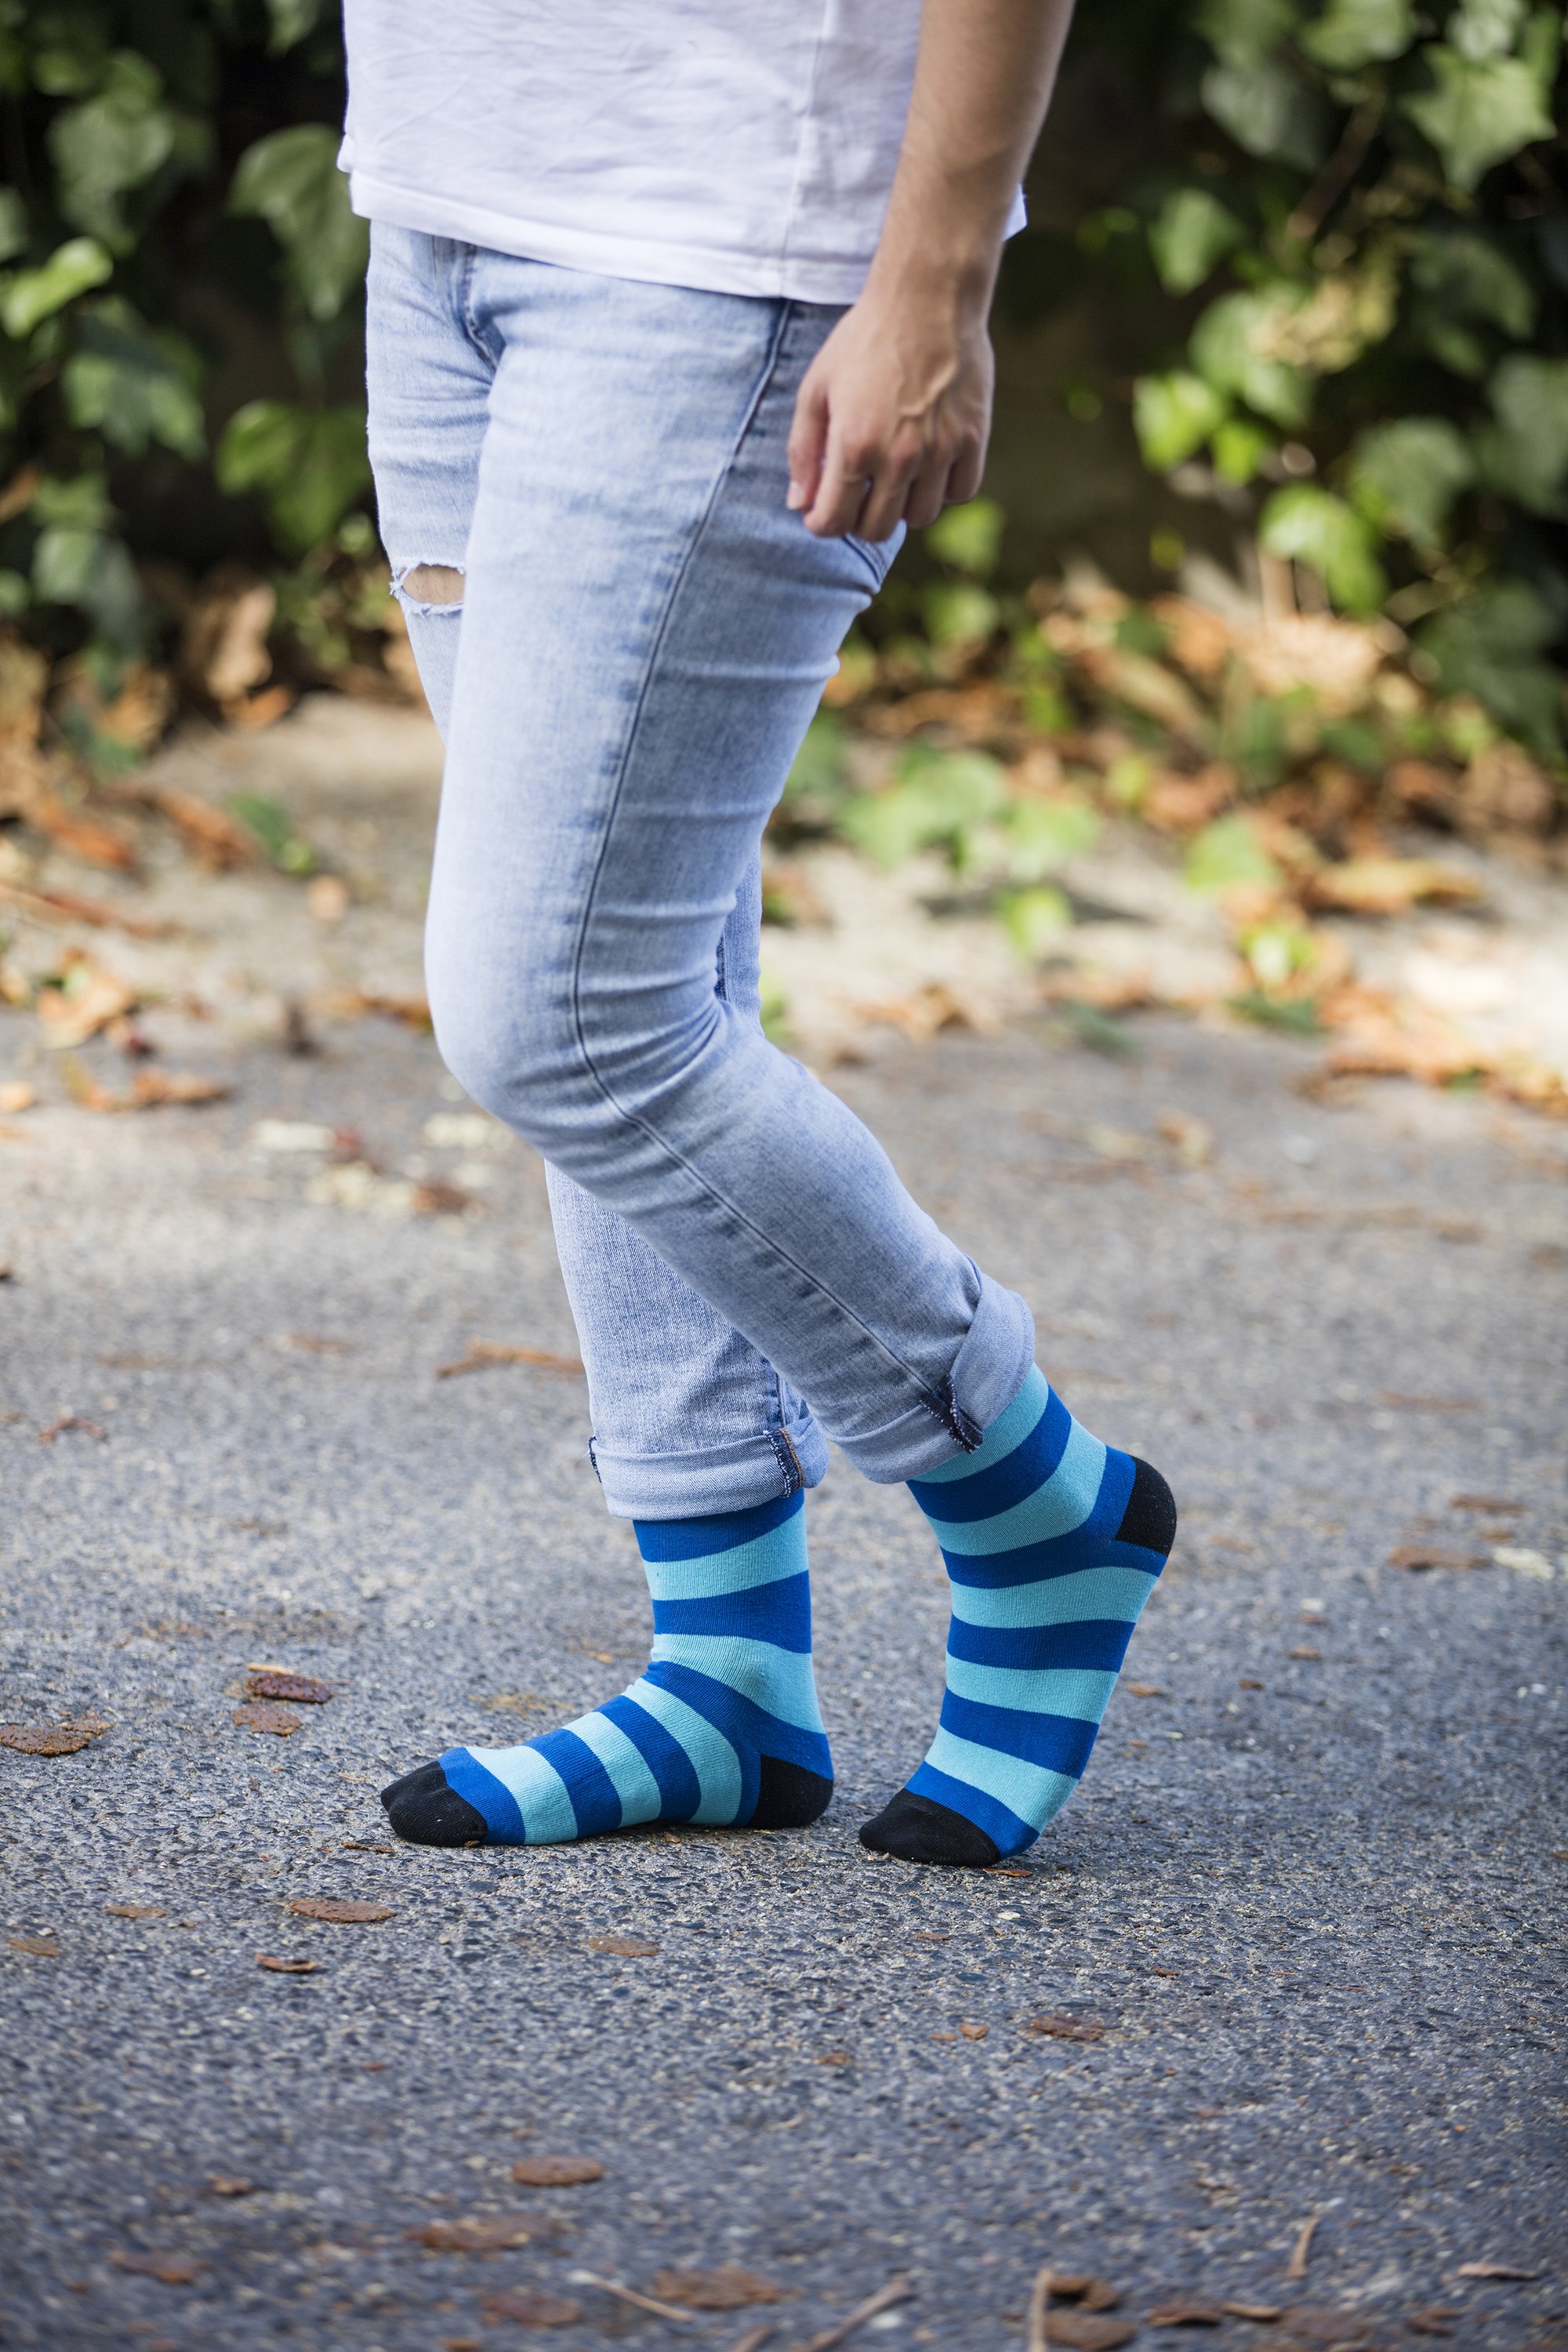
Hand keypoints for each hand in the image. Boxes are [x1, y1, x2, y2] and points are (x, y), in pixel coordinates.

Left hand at [786, 280, 994, 542]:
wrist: (927, 297)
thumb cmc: (864, 340)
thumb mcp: (816, 388)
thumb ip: (803, 451)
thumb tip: (798, 504)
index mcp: (853, 446)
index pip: (833, 523)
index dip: (821, 523)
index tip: (821, 510)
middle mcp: (899, 457)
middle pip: (877, 530)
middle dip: (859, 519)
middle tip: (857, 492)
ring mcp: (940, 451)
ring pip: (920, 517)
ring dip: (902, 505)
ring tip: (894, 474)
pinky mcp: (973, 439)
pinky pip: (960, 493)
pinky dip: (943, 489)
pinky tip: (929, 464)